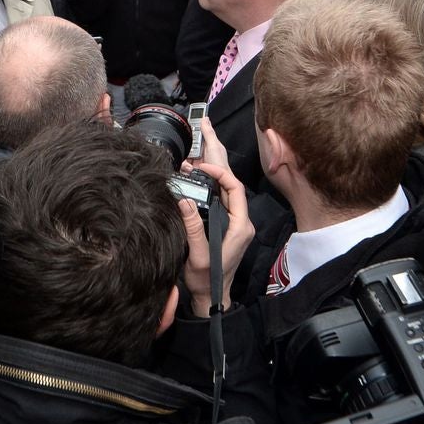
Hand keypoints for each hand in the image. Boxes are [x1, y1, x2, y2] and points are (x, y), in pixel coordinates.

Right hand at [178, 118, 253, 315]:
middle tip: (206, 125)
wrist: (212, 298)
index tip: (201, 166)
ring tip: (202, 137)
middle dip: (218, 153)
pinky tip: (197, 167)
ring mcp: (233, 220)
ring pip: (225, 184)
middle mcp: (240, 219)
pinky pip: (219, 193)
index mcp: (240, 225)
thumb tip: (183, 198)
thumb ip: (192, 226)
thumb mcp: (197, 255)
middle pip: (231, 179)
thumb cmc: (207, 280)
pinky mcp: (225, 222)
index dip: (219, 173)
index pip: (234, 188)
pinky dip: (208, 178)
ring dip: (212, 162)